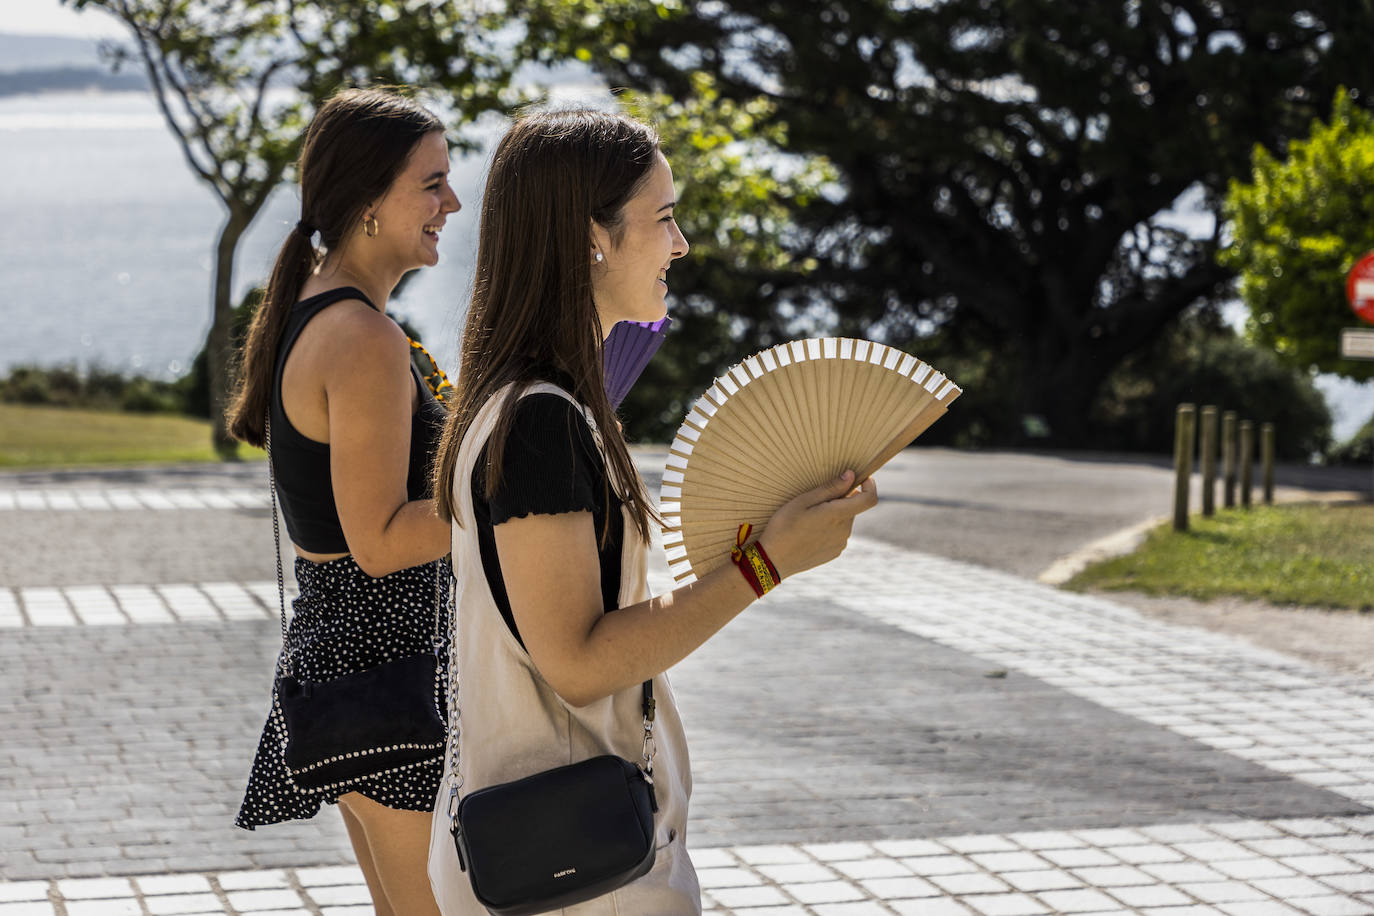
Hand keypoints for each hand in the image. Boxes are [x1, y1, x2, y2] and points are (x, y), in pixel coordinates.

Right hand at [756, 470, 877, 580]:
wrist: (773, 560)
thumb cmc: (784, 527)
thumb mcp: (803, 501)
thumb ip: (830, 488)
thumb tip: (851, 475)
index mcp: (838, 515)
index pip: (869, 499)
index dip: (870, 485)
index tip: (862, 478)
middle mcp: (845, 531)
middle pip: (852, 508)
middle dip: (841, 500)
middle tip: (815, 500)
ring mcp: (840, 543)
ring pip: (844, 521)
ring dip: (834, 514)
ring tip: (808, 518)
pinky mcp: (834, 553)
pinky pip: (838, 534)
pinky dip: (829, 528)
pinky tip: (809, 531)